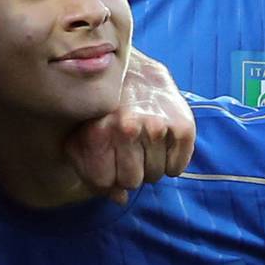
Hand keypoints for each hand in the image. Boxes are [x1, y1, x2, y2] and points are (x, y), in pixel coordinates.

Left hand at [64, 49, 195, 203]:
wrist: (132, 66)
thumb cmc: (101, 108)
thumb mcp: (82, 136)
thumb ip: (92, 172)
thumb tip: (120, 198)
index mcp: (97, 133)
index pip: (105, 182)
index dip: (107, 176)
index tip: (109, 162)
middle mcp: (126, 129)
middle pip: (132, 181)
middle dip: (129, 171)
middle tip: (129, 150)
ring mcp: (156, 126)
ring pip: (155, 175)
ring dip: (150, 165)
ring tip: (144, 142)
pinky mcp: (182, 125)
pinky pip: (177, 167)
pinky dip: (171, 161)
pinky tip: (162, 143)